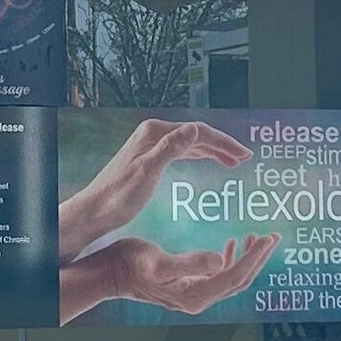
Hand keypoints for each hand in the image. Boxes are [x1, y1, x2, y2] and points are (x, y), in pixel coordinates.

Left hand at [57, 118, 254, 249]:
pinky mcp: (149, 158)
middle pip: (196, 135)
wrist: (95, 211)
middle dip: (223, 145)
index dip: (224, 142)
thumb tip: (195, 128)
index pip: (198, 131)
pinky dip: (199, 156)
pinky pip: (182, 152)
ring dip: (213, 150)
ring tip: (234, 162)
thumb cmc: (118, 196)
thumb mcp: (147, 172)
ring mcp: (151, 145)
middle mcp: (153, 134)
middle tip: (246, 158)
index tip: (245, 155)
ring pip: (190, 143)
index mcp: (154, 133)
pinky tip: (209, 162)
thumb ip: (170, 148)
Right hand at [59, 234, 277, 323]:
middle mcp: (198, 299)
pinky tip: (233, 245)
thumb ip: (190, 262)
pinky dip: (231, 260)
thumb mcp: (158, 261)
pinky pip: (220, 275)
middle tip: (273, 236)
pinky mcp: (189, 285)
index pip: (234, 275)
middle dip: (258, 258)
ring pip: (232, 277)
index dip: (254, 257)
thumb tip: (221, 260)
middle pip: (239, 280)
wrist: (109, 274)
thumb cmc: (129, 264)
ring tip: (260, 238)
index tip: (268, 238)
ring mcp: (194, 294)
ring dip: (248, 259)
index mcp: (194, 295)